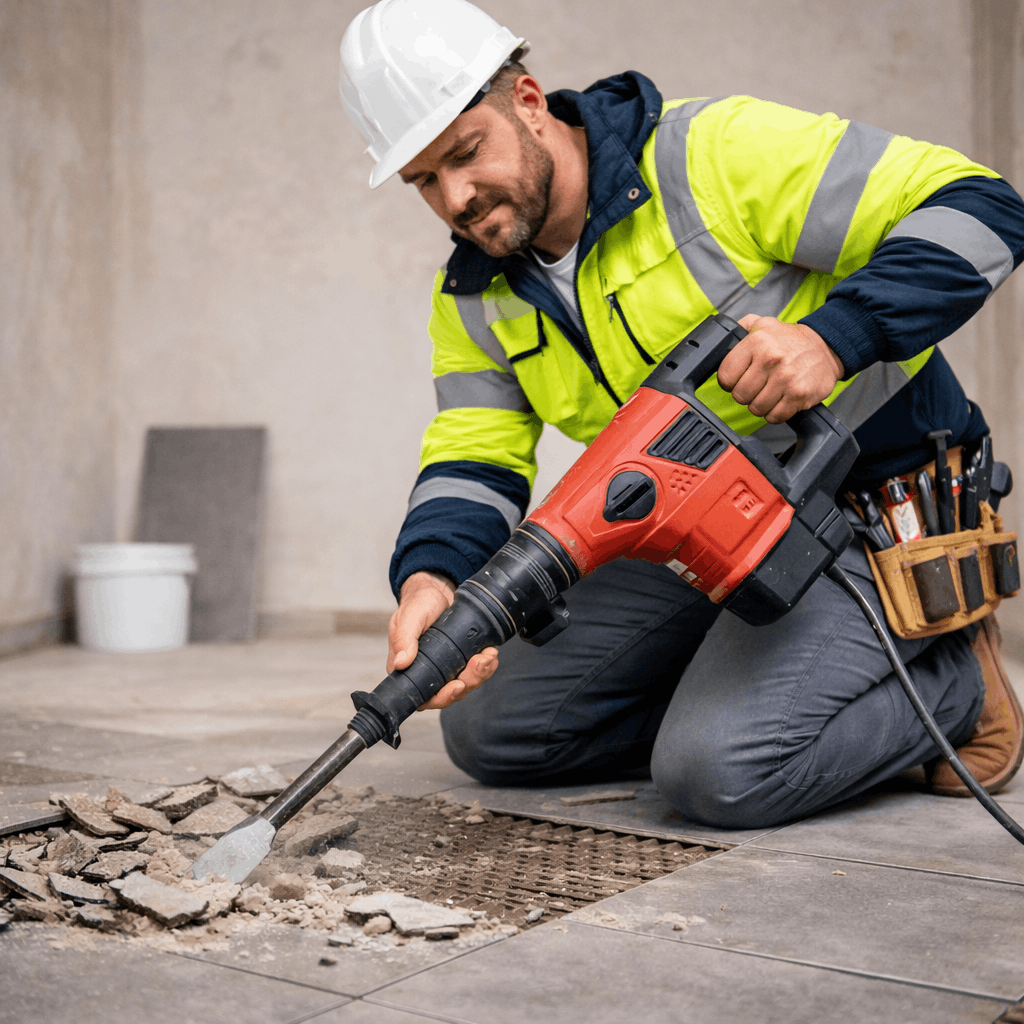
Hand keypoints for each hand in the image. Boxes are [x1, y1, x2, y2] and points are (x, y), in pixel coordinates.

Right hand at [388, 571, 498, 710]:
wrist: (435, 591)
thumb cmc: (417, 604)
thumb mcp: (409, 617)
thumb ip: (404, 639)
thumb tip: (401, 663)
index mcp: (409, 669)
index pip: (424, 698)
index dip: (442, 698)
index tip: (457, 685)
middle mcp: (427, 673)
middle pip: (450, 693)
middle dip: (469, 681)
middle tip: (479, 662)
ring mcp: (445, 668)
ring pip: (466, 684)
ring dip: (481, 673)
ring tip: (488, 654)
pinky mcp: (460, 660)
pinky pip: (475, 672)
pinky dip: (486, 666)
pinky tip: (490, 653)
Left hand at [717, 315, 844, 423]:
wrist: (826, 347)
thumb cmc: (791, 340)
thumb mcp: (763, 324)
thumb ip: (740, 328)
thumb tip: (721, 339)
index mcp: (757, 342)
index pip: (725, 375)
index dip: (729, 381)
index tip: (737, 380)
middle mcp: (771, 360)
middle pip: (740, 395)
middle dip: (745, 394)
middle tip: (755, 387)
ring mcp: (786, 379)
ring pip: (756, 408)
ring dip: (760, 405)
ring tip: (768, 393)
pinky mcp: (799, 396)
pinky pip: (775, 417)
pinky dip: (775, 413)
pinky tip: (779, 401)